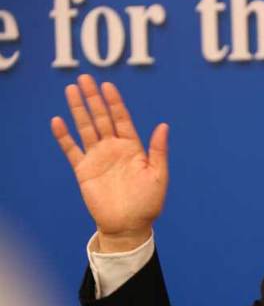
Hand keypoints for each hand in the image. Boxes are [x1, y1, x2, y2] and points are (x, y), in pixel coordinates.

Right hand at [51, 75, 168, 251]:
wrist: (129, 226)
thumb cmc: (148, 203)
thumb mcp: (158, 175)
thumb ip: (158, 150)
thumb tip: (164, 125)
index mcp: (133, 148)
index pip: (122, 119)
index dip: (115, 102)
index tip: (108, 86)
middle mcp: (114, 149)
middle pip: (102, 118)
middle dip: (94, 99)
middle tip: (85, 79)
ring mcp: (98, 158)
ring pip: (86, 128)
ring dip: (78, 110)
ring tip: (71, 89)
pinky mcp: (84, 171)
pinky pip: (72, 150)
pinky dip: (64, 137)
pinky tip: (58, 122)